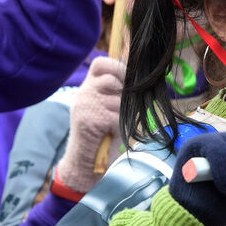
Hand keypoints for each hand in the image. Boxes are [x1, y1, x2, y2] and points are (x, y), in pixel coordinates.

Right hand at [54, 57, 125, 193]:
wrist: (84, 161)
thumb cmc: (102, 134)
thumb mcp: (109, 108)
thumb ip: (119, 92)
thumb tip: (142, 79)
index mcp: (88, 87)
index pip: (100, 63)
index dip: (116, 67)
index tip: (125, 81)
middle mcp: (83, 93)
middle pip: (113, 80)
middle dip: (123, 95)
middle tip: (119, 110)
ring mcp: (85, 105)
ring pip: (117, 100)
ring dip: (121, 114)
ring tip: (112, 125)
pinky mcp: (89, 119)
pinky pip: (116, 116)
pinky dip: (118, 126)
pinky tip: (110, 133)